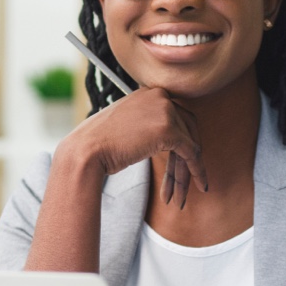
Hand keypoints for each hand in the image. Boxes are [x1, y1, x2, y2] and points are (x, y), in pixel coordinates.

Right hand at [63, 87, 207, 208]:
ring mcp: (166, 111)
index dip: (183, 140)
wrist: (86, 150)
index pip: (178, 115)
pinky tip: (200, 184)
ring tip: (187, 193)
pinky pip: (191, 152)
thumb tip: (167, 139)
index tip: (181, 162)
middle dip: (188, 156)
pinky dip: (197, 170)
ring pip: (190, 143)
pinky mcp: (169, 130)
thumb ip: (147, 124)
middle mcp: (161, 96)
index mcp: (150, 92)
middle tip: (187, 181)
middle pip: (188, 128)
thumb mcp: (127, 125)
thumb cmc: (99, 143)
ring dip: (188, 171)